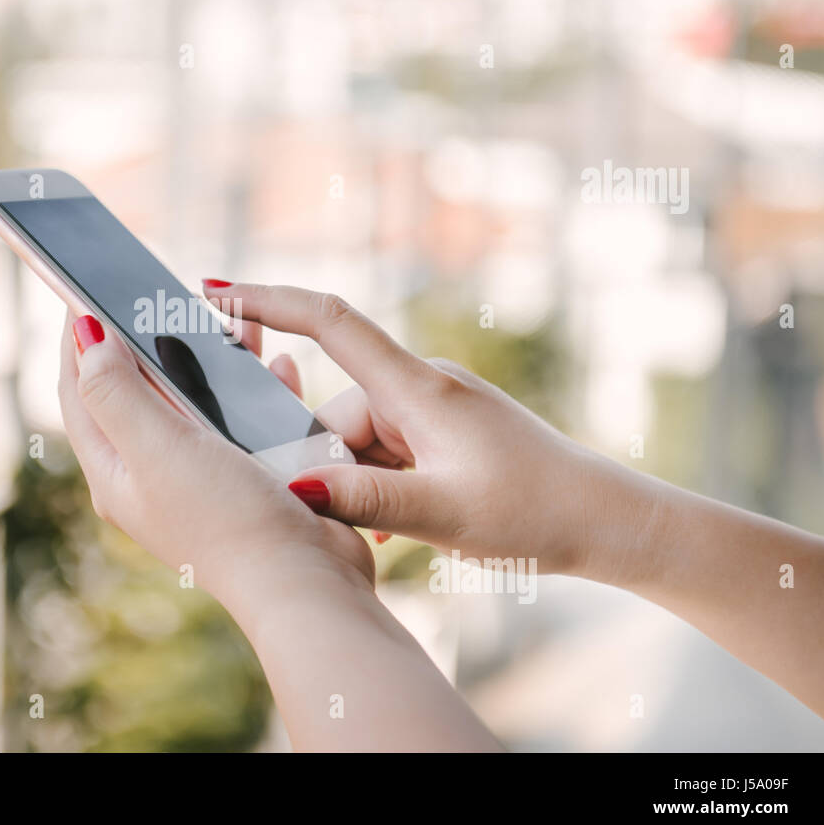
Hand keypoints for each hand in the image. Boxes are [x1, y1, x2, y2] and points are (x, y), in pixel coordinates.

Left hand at [55, 311, 374, 613]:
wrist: (304, 580)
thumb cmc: (227, 521)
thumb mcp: (158, 448)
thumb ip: (117, 392)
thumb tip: (86, 337)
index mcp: (116, 471)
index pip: (80, 391)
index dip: (77, 339)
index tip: (82, 288)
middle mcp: (151, 475)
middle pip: (133, 391)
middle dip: (142, 339)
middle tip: (153, 295)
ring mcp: (199, 477)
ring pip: (191, 399)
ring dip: (202, 358)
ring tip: (221, 320)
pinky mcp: (245, 476)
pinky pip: (240, 417)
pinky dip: (252, 388)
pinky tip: (273, 367)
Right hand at [203, 281, 650, 579]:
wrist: (610, 520)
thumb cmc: (536, 512)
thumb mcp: (443, 513)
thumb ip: (364, 497)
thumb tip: (293, 485)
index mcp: (418, 388)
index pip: (330, 323)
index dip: (268, 300)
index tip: (213, 292)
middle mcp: (423, 386)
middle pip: (338, 411)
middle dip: (332, 465)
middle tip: (369, 522)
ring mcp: (436, 409)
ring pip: (361, 440)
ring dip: (363, 484)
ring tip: (402, 531)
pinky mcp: (447, 433)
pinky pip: (390, 452)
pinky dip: (384, 486)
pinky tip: (404, 526)